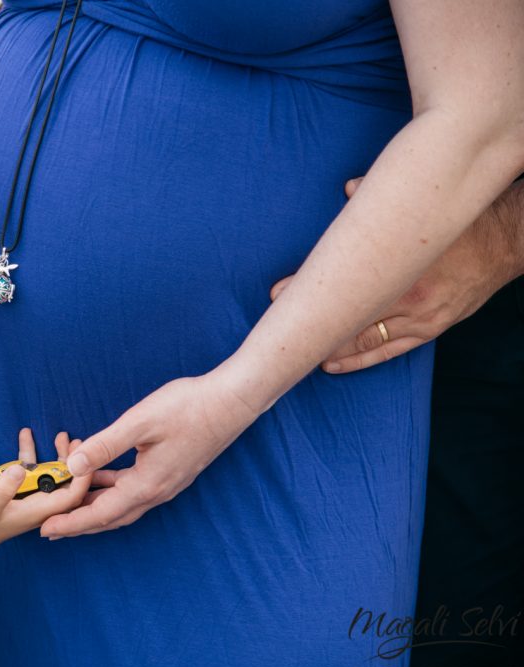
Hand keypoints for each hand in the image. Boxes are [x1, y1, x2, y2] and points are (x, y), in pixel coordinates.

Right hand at [0, 429, 90, 549]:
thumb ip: (3, 490)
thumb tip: (20, 469)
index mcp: (40, 511)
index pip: (72, 495)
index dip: (82, 476)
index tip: (85, 453)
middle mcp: (41, 504)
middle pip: (67, 482)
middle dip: (74, 461)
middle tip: (73, 440)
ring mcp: (32, 496)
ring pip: (52, 474)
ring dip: (58, 456)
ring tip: (61, 436)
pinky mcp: (21, 490)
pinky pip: (32, 470)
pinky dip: (31, 453)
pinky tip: (25, 434)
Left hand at [39, 374, 260, 538]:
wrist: (231, 402)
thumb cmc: (188, 407)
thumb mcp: (140, 422)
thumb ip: (105, 445)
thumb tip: (73, 466)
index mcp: (147, 484)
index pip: (101, 513)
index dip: (71, 523)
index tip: (46, 530)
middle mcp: (157, 491)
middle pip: (111, 517)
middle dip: (79, 523)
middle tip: (51, 527)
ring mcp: (166, 483)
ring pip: (123, 504)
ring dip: (96, 506)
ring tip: (69, 503)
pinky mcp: (171, 472)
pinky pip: (134, 490)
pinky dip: (112, 488)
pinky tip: (99, 476)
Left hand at [271, 177, 523, 373]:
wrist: (507, 243)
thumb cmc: (461, 221)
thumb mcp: (425, 206)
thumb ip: (383, 199)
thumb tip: (351, 188)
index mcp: (403, 265)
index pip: (344, 281)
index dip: (308, 287)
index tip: (278, 291)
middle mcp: (410, 297)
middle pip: (349, 313)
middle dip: (313, 320)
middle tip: (280, 324)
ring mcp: (421, 318)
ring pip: (365, 338)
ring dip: (331, 345)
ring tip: (298, 351)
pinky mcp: (431, 329)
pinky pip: (389, 351)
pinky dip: (359, 359)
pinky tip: (334, 364)